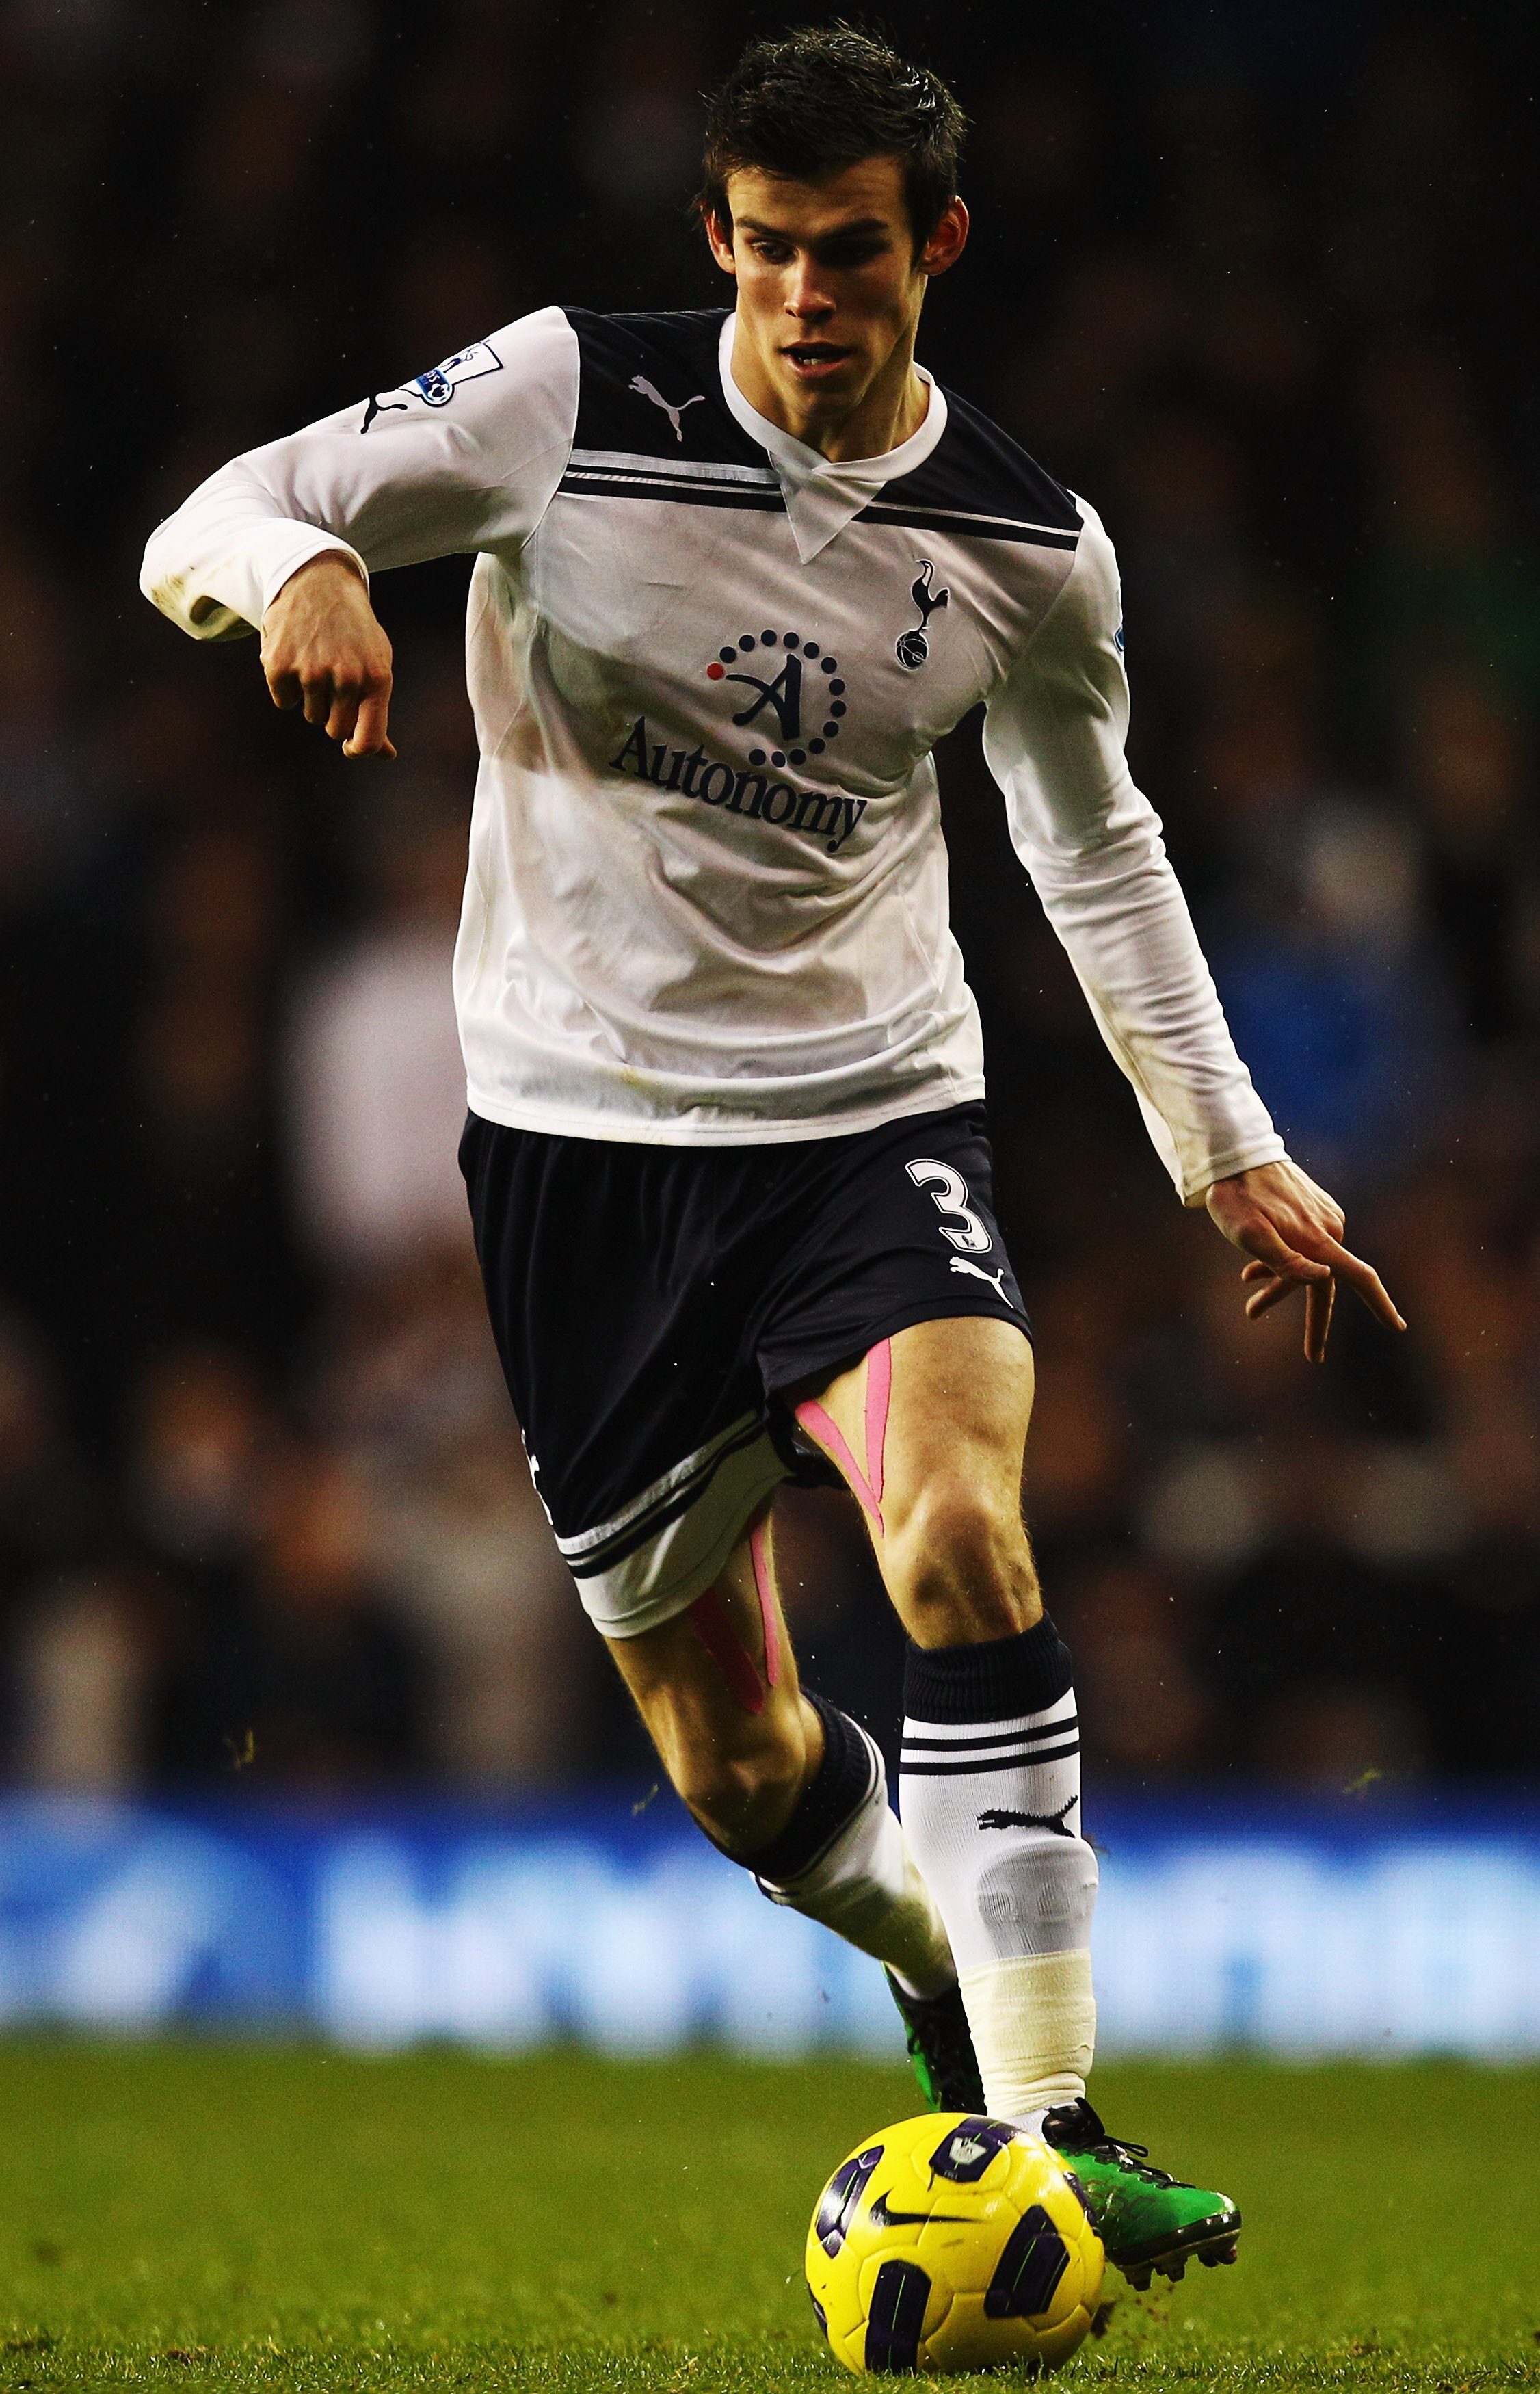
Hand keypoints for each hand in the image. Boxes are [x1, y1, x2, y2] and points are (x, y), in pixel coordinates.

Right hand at [260, 554, 395, 756]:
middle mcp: (346, 677)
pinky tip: (296, 657)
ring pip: (310, 715)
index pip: (368, 740)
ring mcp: (311, 671)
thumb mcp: (375, 663)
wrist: (317, 583)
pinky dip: (288, 686)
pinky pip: (284, 701)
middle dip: (333, 714)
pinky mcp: (279, 666)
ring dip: (311, 697)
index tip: (351, 747)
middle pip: (334, 730)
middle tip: (334, 680)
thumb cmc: (353, 632)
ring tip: (317, 660)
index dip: (359, 750)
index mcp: (376, 678)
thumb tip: (386, 755)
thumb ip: (377, 711)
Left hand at [1205, 1157, 1405, 1363]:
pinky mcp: (1313, 1208)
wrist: (1234, 1155)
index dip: (1380, 1303)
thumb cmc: (1236, 1199)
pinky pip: (1303, 1244)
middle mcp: (1329, 1229)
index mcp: (1318, 1240)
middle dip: (1308, 1314)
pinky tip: (1250, 1269)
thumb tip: (1323, 1279)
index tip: (1397, 1325)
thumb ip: (1285, 1261)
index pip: (1359, 1276)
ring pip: (1309, 1263)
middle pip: (1324, 1281)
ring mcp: (1323, 1217)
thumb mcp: (1250, 1235)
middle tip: (1297, 1345)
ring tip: (1249, 1299)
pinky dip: (1282, 1260)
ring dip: (1280, 1284)